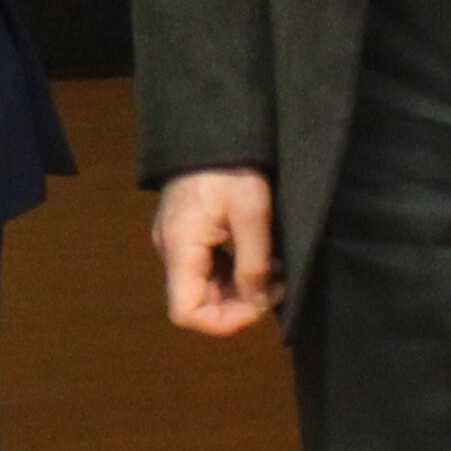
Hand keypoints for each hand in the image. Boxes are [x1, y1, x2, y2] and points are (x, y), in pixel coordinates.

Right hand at [154, 170, 282, 336]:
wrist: (216, 129)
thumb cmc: (231, 166)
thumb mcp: (252, 213)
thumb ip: (253, 263)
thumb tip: (255, 302)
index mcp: (180, 247)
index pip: (185, 313)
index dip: (221, 322)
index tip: (257, 307)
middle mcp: (171, 250)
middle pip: (198, 302)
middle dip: (240, 303)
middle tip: (279, 286)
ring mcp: (178, 241)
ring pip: (206, 286)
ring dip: (241, 288)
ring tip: (277, 272)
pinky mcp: (188, 233)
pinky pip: (208, 267)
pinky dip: (235, 272)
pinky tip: (263, 258)